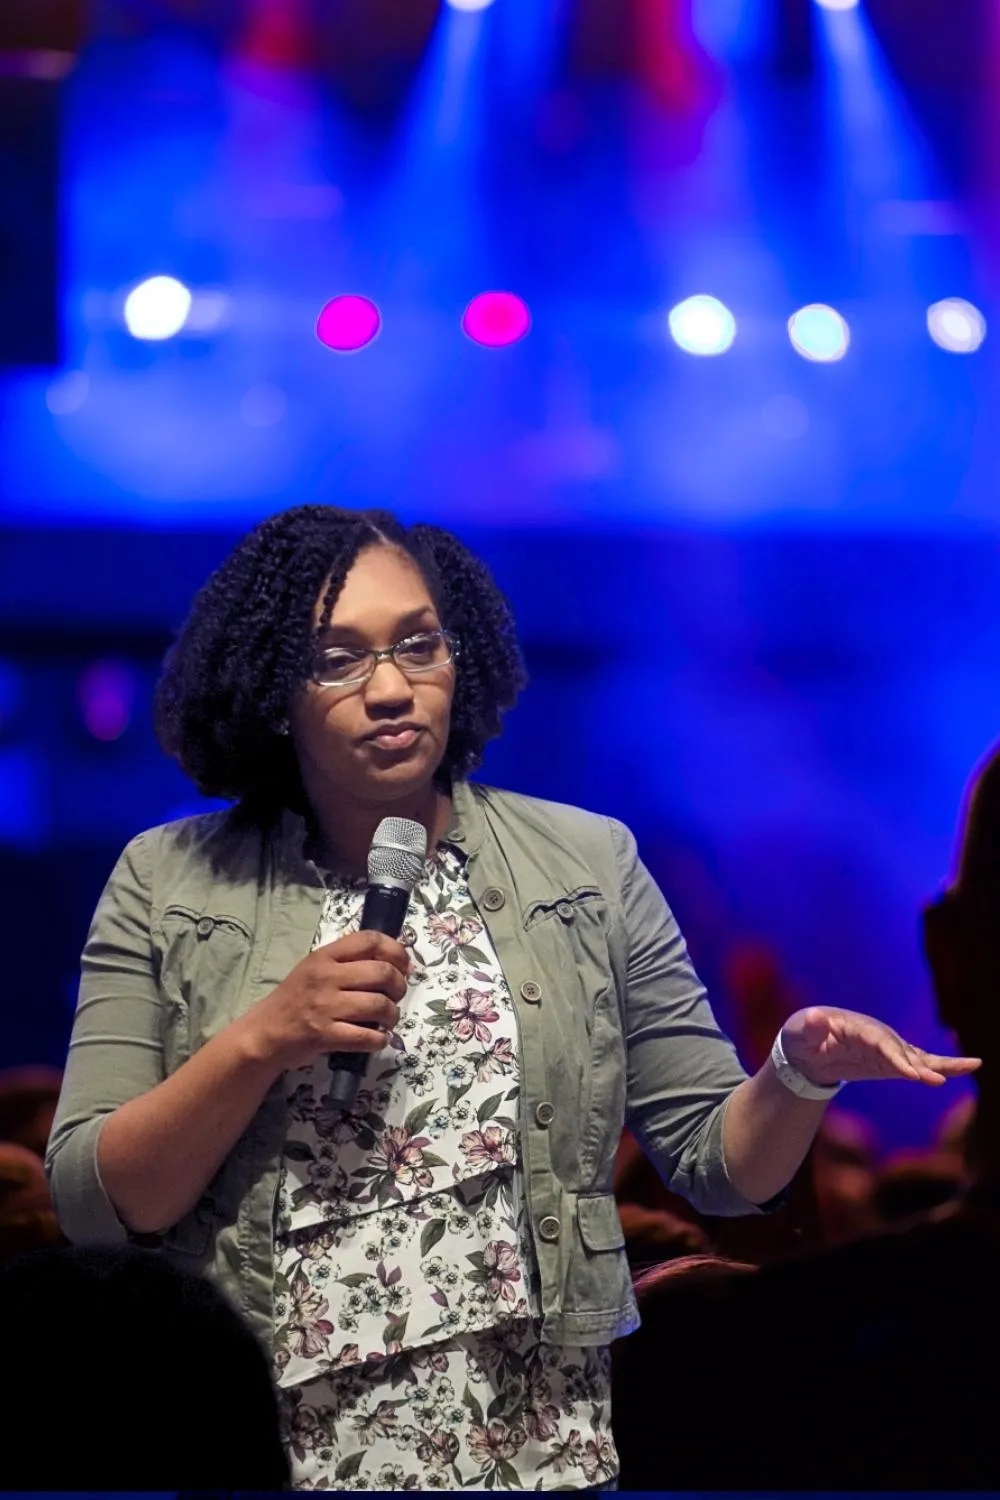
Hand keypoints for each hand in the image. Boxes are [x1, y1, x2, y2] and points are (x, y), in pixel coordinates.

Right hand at [239, 930, 408, 1071]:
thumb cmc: (295, 999)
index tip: (404, 964)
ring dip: (392, 1015)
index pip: (370, 940)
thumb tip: (394, 960)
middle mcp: (326, 977)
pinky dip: (380, 1039)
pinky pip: (367, 1036)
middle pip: (382, 973)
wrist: (265, 1032)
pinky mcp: (326, 1035)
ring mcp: (325, 1007)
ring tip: (388, 1019)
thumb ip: (348, 961)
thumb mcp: (315, 968)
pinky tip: (377, 1038)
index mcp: (325, 956)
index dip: (396, 950)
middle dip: (399, 986)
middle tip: (396, 996)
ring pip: (379, 1005)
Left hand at [780, 1006, 980, 1088]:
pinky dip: (941, 1068)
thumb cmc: (803, 1037)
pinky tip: (967, 1068)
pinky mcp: (892, 1062)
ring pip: (917, 1057)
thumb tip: (816, 1018)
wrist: (809, 1046)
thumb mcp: (799, 1033)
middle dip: (919, 1065)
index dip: (893, 1055)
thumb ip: (809, 1028)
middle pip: (901, 1050)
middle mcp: (876, 1035)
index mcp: (855, 1027)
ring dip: (941, 1064)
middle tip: (938, 1079)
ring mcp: (887, 1048)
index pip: (877, 1040)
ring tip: (972, 1065)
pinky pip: (919, 1065)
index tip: (908, 1072)